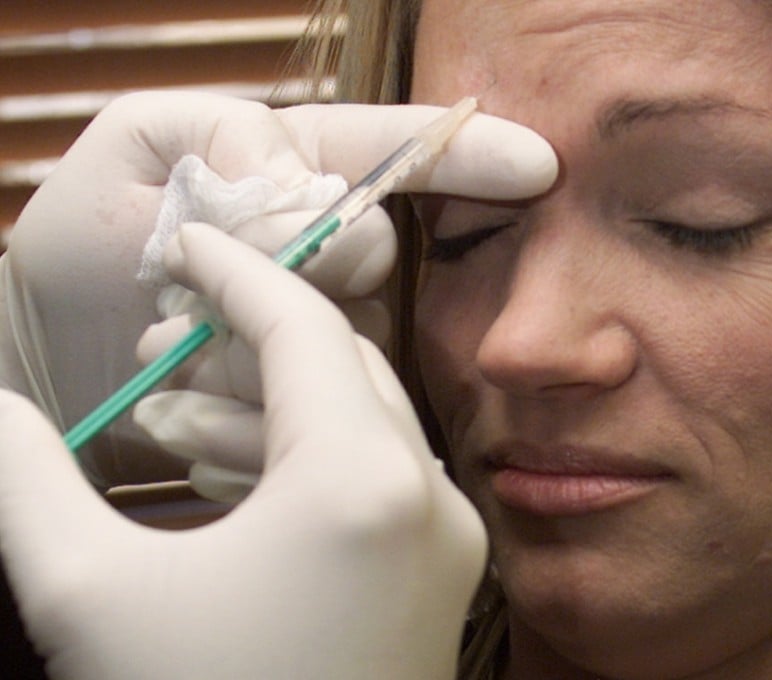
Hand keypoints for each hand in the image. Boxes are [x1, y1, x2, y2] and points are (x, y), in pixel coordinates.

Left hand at [0, 91, 555, 487]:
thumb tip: (316, 197)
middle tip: (174, 305)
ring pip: (343, 345)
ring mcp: (327, 333)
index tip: (537, 166)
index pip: (398, 153)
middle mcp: (329, 257)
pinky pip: (318, 416)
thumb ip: (229, 142)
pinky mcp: (314, 407)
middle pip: (372, 254)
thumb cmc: (89, 246)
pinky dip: (246, 422)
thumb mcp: (141, 153)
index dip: (472, 156)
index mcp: (296, 176)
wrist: (55, 366)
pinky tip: (183, 417)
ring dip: (241, 359)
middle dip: (287, 276)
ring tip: (159, 362)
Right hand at [0, 221, 487, 679]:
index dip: (236, 270)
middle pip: (338, 365)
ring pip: (355, 424)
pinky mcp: (436, 579)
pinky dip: (298, 461)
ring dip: (263, 404)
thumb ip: (28, 481)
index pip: (301, 326)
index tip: (185, 241)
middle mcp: (427, 498)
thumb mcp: (89, 594)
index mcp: (365, 482)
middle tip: (160, 339)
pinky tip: (217, 469)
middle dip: (247, 339)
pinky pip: (368, 483)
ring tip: (163, 408)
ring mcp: (443, 541)